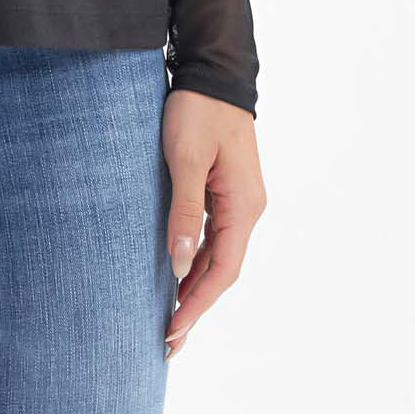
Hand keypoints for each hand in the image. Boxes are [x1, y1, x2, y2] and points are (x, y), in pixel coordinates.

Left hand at [161, 88, 266, 359]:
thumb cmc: (196, 109)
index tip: (172, 331)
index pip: (222, 271)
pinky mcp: (226, 190)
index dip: (196, 304)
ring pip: (218, 256)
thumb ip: (184, 212)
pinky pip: (213, 237)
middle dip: (194, 306)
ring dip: (194, 287)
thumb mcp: (186, 158)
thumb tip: (178, 265)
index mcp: (244, 205)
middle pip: (222, 271)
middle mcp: (247, 209)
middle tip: (166, 342)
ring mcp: (239, 200)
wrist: (213, 70)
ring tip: (168, 320)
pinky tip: (176, 276)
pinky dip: (195, 261)